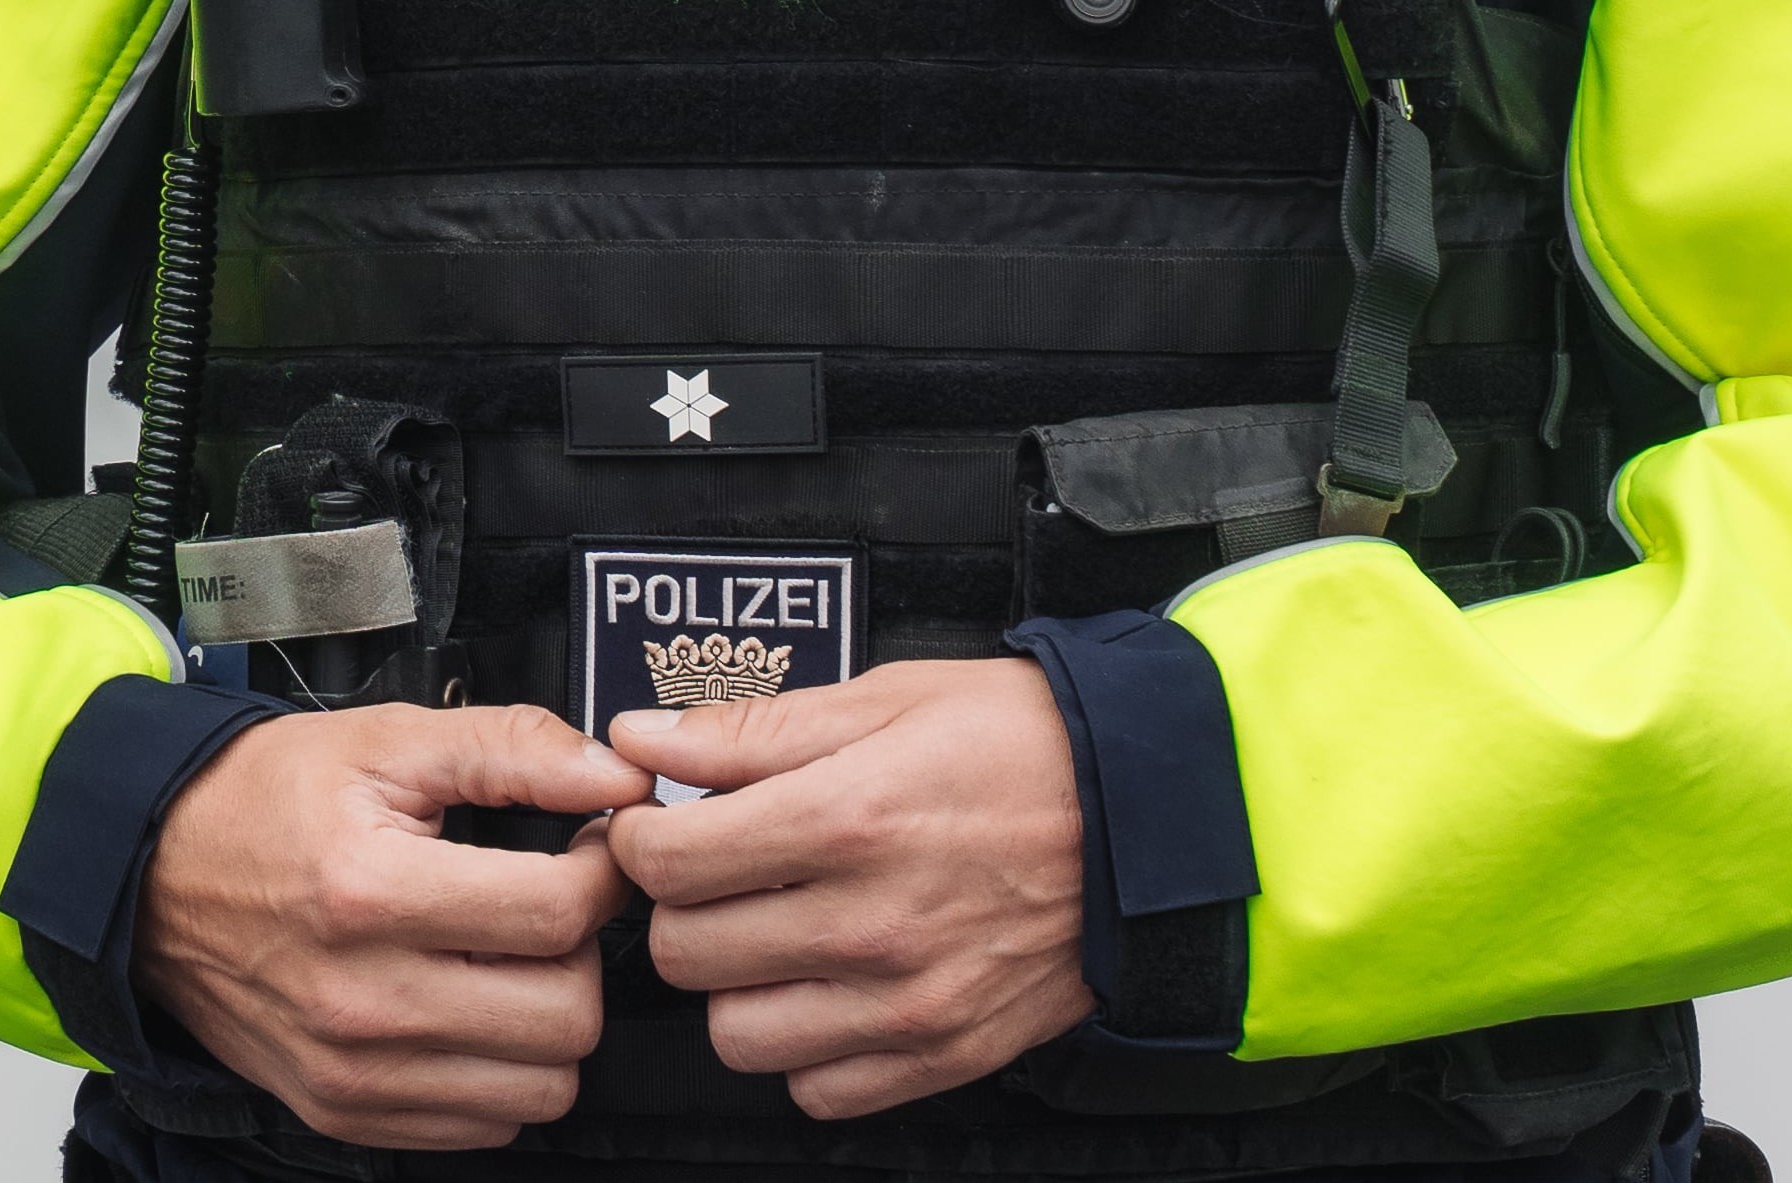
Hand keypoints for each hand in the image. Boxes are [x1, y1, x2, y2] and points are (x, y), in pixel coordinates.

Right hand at [138, 703, 651, 1149]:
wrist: (145, 877)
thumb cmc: (260, 802)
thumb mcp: (382, 743)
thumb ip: (511, 749)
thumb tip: (615, 778)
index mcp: (369, 893)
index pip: (557, 914)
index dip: (601, 871)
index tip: (588, 848)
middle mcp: (361, 1001)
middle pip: (566, 1016)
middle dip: (581, 952)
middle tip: (548, 906)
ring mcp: (352, 1072)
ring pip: (542, 1087)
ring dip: (549, 1021)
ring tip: (507, 960)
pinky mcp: (343, 1112)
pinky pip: (485, 1125)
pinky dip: (499, 1071)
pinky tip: (467, 1005)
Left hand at [607, 660, 1088, 1117]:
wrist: (1151, 818)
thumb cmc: (1025, 746)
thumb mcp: (886, 700)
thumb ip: (751, 730)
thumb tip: (642, 739)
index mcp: (847, 820)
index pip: (667, 863)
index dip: (640, 839)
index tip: (658, 826)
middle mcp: (873, 923)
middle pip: (687, 953)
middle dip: (683, 908)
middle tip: (717, 876)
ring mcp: (910, 1002)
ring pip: (738, 1036)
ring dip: (738, 987)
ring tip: (773, 935)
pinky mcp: (945, 1053)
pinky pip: (819, 1090)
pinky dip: (808, 1050)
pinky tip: (829, 987)